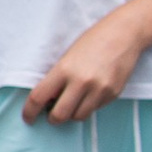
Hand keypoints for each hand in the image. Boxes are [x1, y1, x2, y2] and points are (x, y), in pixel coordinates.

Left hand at [25, 11, 145, 123]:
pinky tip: (90, 93)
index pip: (38, 97)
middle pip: (59, 115)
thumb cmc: (93, 41)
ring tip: (72, 102)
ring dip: (71, 114)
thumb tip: (48, 102)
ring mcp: (99, 90)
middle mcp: (81, 82)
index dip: (29, 111)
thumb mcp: (67, 57)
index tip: (28, 118)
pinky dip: (88, 106)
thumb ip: (57, 79)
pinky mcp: (113, 94)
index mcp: (64, 69)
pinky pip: (95, 110)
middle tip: (52, 113)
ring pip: (78, 117)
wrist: (124, 33)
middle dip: (53, 118)